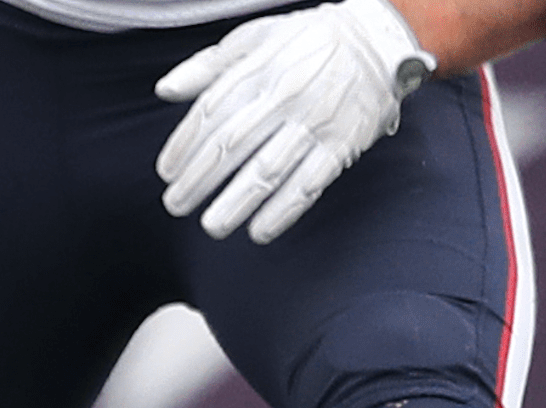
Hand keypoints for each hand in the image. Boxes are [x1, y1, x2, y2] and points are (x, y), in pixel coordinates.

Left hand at [154, 0, 432, 243]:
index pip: (210, 112)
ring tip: (210, 226)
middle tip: (176, 204)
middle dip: (199, 180)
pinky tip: (259, 231)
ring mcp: (317, 121)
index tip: (166, 172)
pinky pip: (310, 184)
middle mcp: (286, 95)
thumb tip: (165, 89)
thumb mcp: (255, 37)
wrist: (379, 39)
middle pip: (232, 145)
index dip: (183, 146)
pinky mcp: (344, 143)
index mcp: (259, 68)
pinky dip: (283, 211)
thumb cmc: (308, 40)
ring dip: (235, 203)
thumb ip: (207, 65)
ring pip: (268, 170)